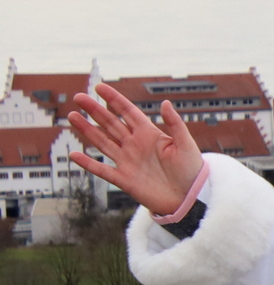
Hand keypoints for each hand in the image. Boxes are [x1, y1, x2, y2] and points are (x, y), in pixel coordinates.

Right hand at [67, 83, 203, 215]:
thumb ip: (175, 124)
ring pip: (102, 142)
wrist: (189, 197)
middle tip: (79, 97)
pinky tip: (74, 155)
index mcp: (149, 134)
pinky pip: (102, 170)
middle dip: (94, 110)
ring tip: (72, 116)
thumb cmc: (191, 170)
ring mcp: (127, 161)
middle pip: (110, 123)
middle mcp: (134, 145)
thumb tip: (165, 102)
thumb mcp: (185, 144)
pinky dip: (88, 163)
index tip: (99, 87)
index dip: (113, 99)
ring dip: (87, 130)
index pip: (127, 112)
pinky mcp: (124, 179)